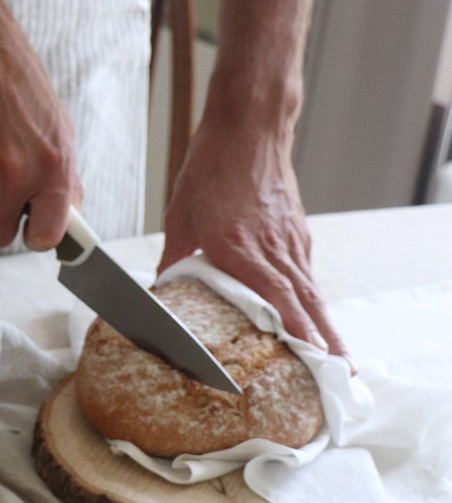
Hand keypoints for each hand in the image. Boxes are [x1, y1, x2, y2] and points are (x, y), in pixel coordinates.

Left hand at [158, 113, 347, 356]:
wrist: (249, 126)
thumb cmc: (211, 167)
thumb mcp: (180, 215)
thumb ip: (174, 258)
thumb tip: (161, 292)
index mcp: (239, 246)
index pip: (274, 295)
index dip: (294, 328)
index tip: (309, 356)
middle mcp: (271, 247)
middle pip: (305, 303)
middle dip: (324, 342)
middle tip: (341, 376)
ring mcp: (290, 240)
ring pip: (312, 293)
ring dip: (327, 328)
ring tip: (340, 362)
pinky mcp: (297, 233)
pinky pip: (307, 276)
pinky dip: (314, 304)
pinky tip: (318, 323)